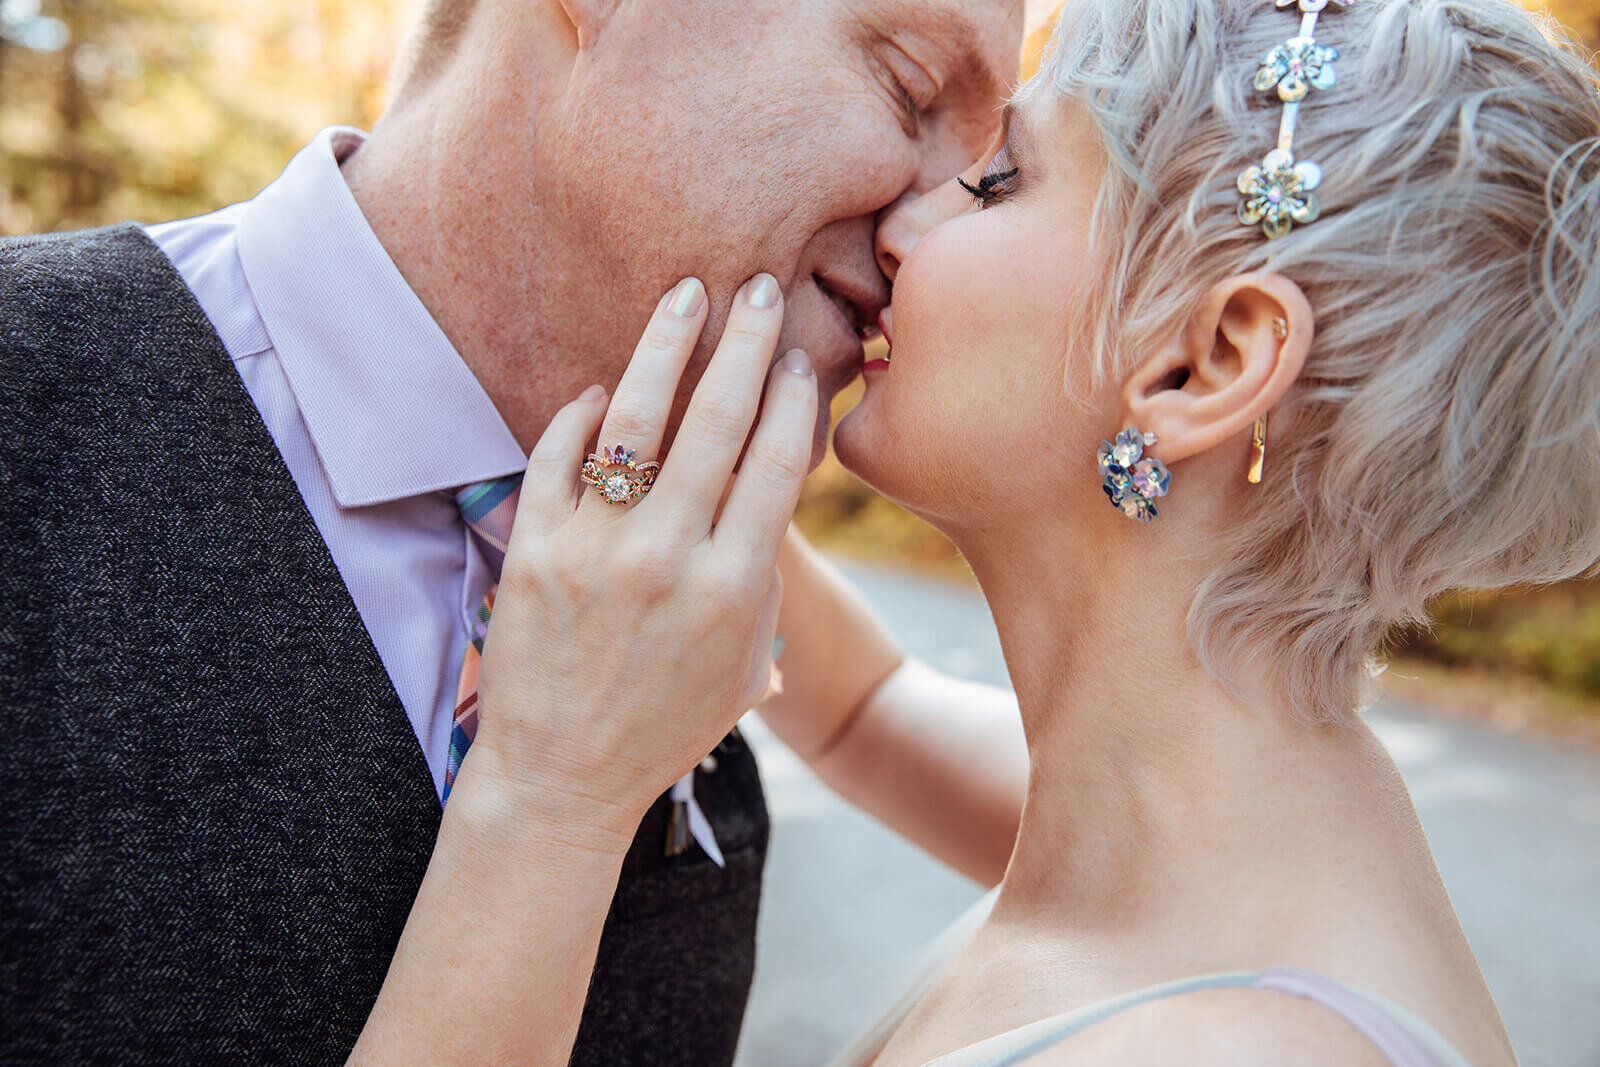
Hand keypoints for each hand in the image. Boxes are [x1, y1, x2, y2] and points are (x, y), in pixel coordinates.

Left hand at [466, 273, 816, 827]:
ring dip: (668, 346)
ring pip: (639, 420)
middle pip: (719, 422)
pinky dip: (581, 415)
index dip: (795, 399)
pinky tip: (604, 389)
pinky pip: (559, 458)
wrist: (563, 777)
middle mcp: (671, 558)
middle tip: (760, 288)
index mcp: (736, 587)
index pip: (778, 462)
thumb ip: (763, 579)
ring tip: (687, 292)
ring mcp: (598, 551)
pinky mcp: (535, 551)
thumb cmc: (665, 726)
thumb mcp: (745, 665)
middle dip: (747, 343)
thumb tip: (766, 492)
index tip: (801, 359)